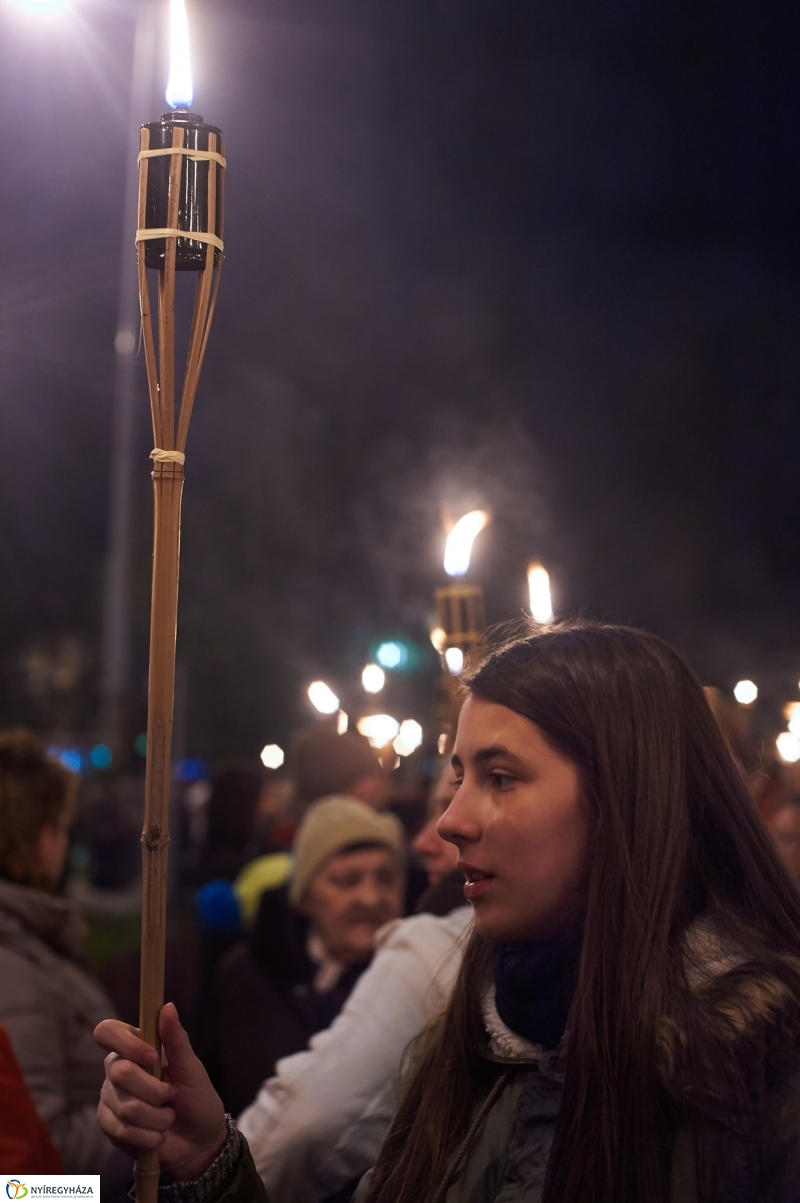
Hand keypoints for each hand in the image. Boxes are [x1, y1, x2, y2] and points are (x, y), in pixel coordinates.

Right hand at [95, 1002, 227, 1181]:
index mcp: (135, 1048)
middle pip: (119, 1072)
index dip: (127, 1044)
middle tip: (171, 1097)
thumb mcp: (191, 1069)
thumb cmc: (197, 1099)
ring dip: (156, 1118)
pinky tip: (158, 1135)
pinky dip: (147, 1136)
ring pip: (124, 1106)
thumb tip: (167, 1006)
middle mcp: (117, 1069)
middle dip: (154, 1091)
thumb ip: (176, 1040)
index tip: (152, 1057)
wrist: (198, 1142)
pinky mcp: (108, 1125)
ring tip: (168, 1118)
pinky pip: (121, 1130)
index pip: (108, 1032)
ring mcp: (109, 1098)